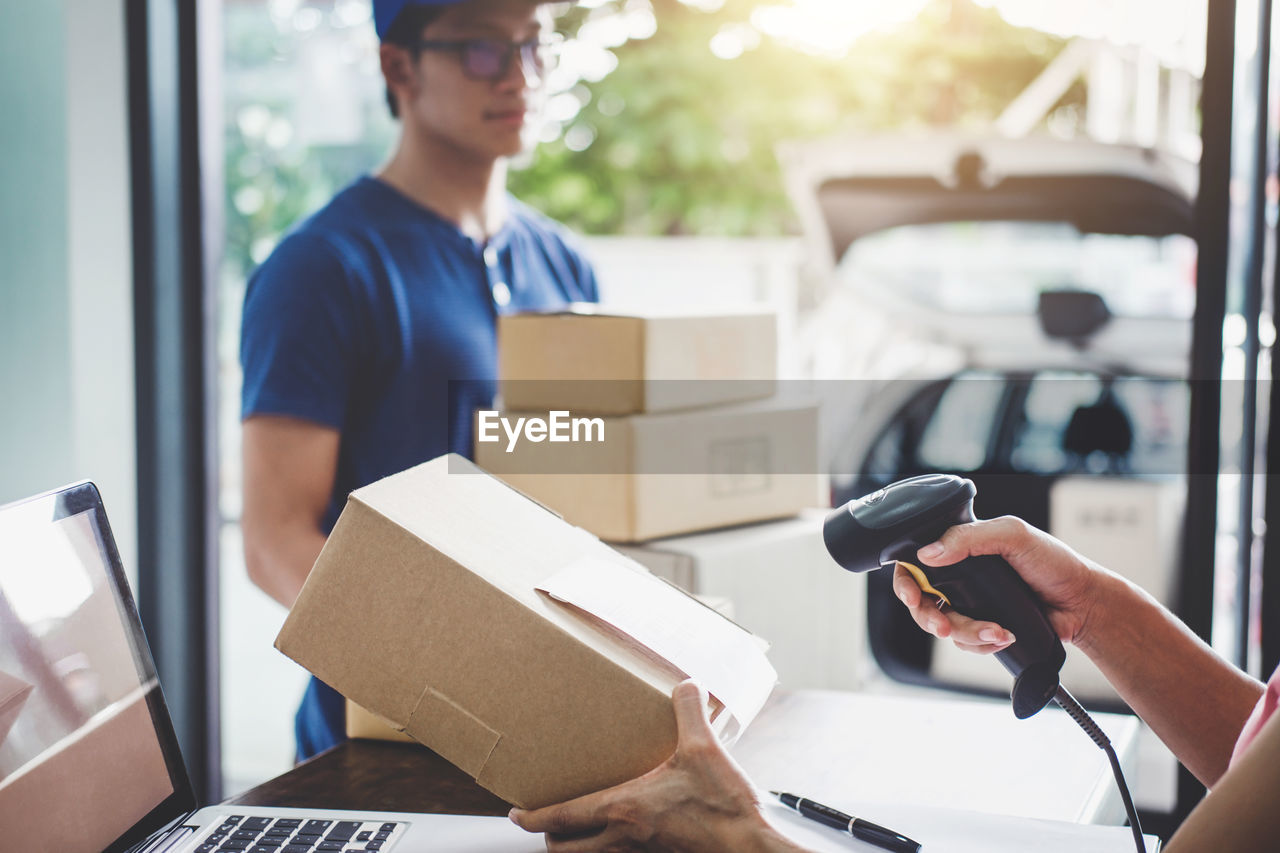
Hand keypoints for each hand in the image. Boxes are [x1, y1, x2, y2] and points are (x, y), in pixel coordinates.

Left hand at [509, 681, 800, 852]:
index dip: (531, 817)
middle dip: (549, 838)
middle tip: (547, 823)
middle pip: (563, 850)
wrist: (749, 850)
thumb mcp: (704, 750)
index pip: (561, 816)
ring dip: (575, 850)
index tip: (515, 813)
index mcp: (623, 808)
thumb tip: (686, 684)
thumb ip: (690, 711)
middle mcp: (622, 839)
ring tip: (578, 833)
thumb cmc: (724, 807)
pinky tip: (624, 838)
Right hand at [892, 516, 1103, 653]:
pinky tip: (1004, 636)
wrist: (1083, 604)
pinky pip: (966, 643)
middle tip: (943, 627)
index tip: (911, 594)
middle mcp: (961, 577)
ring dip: (967, 633)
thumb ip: (969, 538)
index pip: (916, 562)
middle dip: (929, 618)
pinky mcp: (985, 627)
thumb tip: (928, 554)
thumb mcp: (1012, 535)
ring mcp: (972, 604)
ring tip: (997, 632)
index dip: (905, 580)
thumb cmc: (1054, 563)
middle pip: (922, 601)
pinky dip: (982, 643)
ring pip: (944, 626)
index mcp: (962, 548)